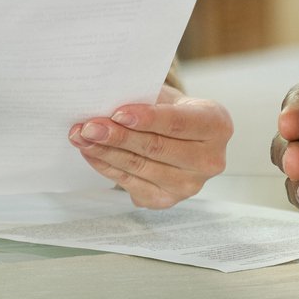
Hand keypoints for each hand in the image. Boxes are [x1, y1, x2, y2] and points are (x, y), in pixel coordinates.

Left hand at [70, 85, 230, 208]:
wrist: (183, 139)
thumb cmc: (174, 111)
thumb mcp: (170, 97)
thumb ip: (147, 99)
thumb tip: (107, 102)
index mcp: (217, 125)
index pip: (179, 123)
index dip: (148, 118)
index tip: (118, 113)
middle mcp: (210, 160)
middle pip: (156, 148)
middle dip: (118, 136)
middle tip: (89, 126)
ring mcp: (189, 185)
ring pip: (139, 166)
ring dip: (105, 151)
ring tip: (81, 137)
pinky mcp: (166, 200)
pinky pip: (129, 182)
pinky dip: (106, 165)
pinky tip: (91, 153)